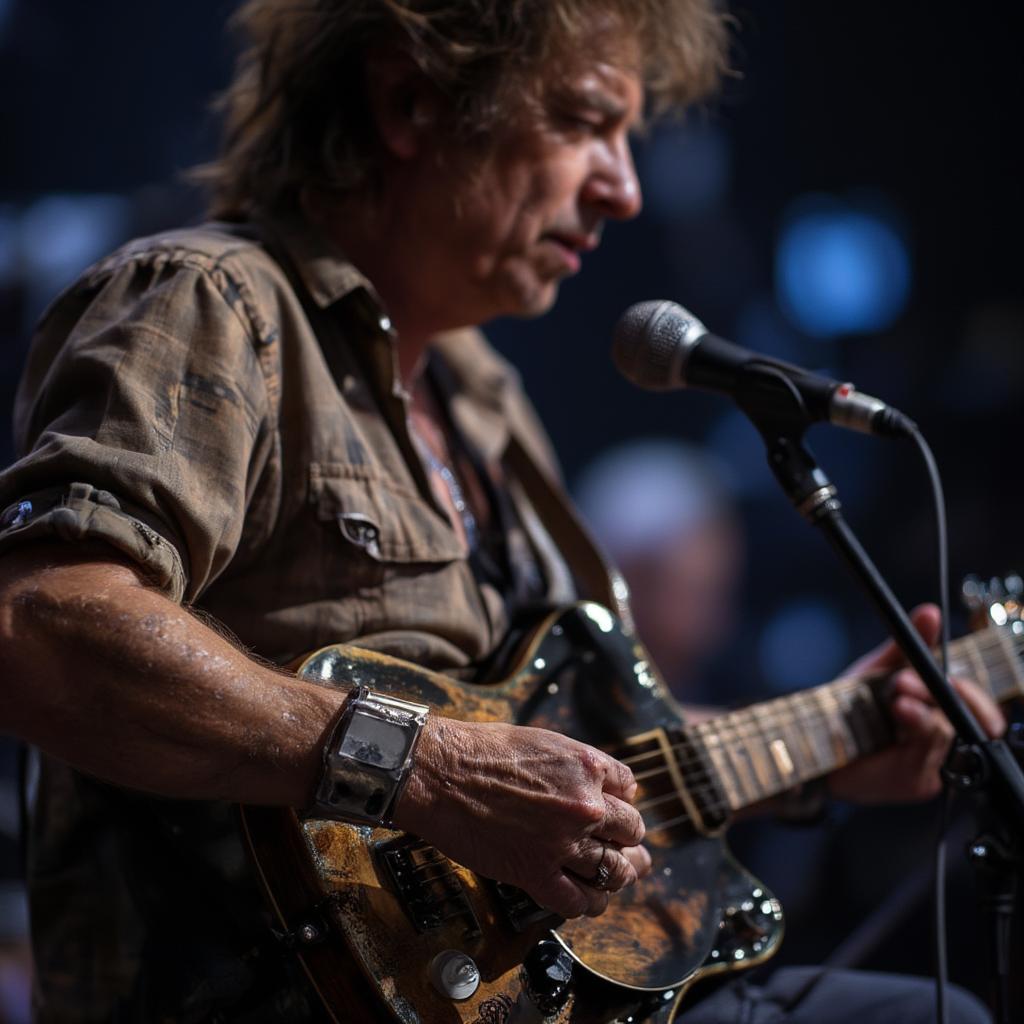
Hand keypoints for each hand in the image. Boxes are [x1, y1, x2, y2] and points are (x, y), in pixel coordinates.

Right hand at [392, 718, 650, 918]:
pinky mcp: (537, 874)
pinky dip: (587, 903)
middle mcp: (586, 806)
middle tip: (621, 845)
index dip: (622, 798)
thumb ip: (572, 764)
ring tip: (614, 877)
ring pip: (614, 870)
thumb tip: (589, 781)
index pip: (629, 787)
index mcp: (587, 766)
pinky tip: (585, 899)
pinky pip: (579, 901)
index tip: (614, 807)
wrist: (440, 773)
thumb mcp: (541, 741)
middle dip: (625, 838)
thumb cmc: (480, 750)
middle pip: (630, 830)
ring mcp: (563, 843)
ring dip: (617, 874)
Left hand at [829, 604, 1004, 802]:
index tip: (949, 672)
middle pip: (967, 719)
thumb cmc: (850, 708)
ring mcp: (932, 763)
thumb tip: (930, 612)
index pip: (977, 705)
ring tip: (897, 697)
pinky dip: (915, 728)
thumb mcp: (881, 670)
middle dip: (943, 695)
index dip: (971, 691)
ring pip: (944, 733)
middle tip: (908, 680)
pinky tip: (900, 713)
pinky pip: (926, 754)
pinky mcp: (916, 781)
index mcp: (940, 714)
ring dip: (922, 710)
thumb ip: (909, 645)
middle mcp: (943, 741)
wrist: (815, 742)